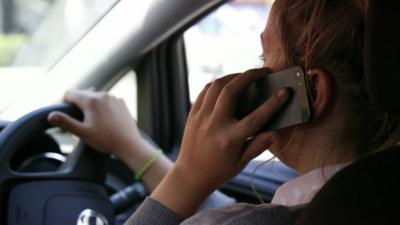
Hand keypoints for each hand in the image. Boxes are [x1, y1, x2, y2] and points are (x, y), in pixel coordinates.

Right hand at [48, 90, 145, 156]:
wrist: (129, 143)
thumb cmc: (106, 139)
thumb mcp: (82, 132)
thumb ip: (66, 122)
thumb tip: (51, 115)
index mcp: (91, 100)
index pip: (70, 93)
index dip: (63, 102)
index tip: (64, 112)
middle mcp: (102, 95)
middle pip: (83, 94)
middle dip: (77, 103)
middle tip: (76, 118)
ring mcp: (113, 98)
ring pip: (96, 97)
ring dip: (90, 105)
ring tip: (91, 120)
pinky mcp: (121, 103)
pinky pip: (107, 101)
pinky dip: (102, 107)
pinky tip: (104, 119)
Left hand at [151, 68, 288, 216]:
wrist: (190, 175)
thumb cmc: (218, 171)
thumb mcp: (241, 163)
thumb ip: (258, 146)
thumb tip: (275, 132)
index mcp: (230, 139)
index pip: (256, 117)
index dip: (273, 103)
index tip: (285, 91)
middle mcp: (215, 124)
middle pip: (232, 90)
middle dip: (249, 75)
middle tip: (262, 71)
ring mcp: (201, 117)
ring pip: (216, 86)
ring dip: (232, 76)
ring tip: (245, 76)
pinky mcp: (193, 114)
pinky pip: (205, 91)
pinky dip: (217, 84)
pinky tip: (227, 84)